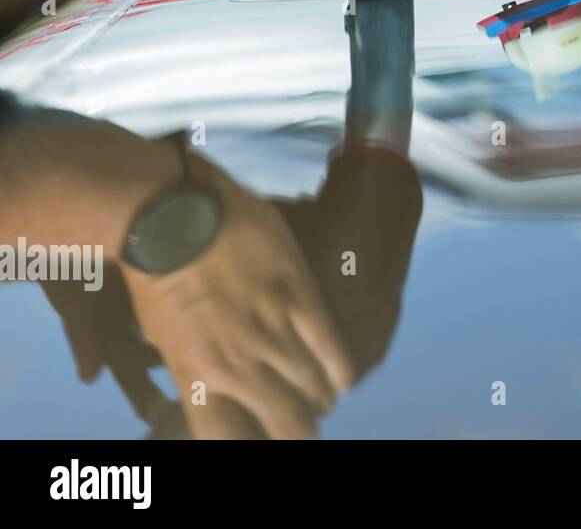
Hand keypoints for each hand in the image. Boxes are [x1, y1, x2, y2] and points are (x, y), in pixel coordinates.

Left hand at [123, 160, 353, 438]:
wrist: (169, 216)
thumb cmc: (157, 270)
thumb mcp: (164, 332)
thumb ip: (194, 363)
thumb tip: (209, 382)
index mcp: (196, 376)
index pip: (225, 440)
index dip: (249, 445)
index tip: (260, 436)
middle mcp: (236, 366)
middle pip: (285, 423)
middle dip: (297, 430)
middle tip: (301, 424)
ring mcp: (271, 332)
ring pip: (312, 390)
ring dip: (319, 400)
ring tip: (321, 399)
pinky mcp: (298, 299)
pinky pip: (330, 348)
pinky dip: (340, 371)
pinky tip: (343, 381)